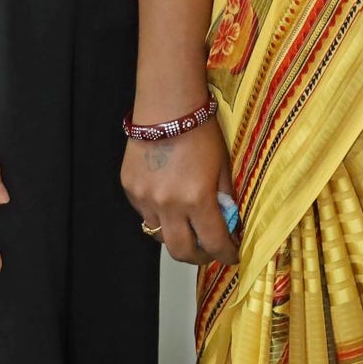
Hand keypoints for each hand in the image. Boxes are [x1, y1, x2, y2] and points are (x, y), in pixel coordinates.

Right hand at [122, 118, 238, 266]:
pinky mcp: (130, 190)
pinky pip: (145, 214)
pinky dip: (159, 215)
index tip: (232, 255)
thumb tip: (229, 222)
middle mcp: (169, 205)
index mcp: (197, 199)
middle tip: (210, 251)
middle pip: (182, 251)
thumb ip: (224, 197)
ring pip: (160, 236)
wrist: (167, 106)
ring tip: (189, 227)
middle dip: (199, 257)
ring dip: (177, 237)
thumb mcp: (222, 165)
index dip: (226, 254)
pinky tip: (169, 202)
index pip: (213, 242)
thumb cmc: (200, 130)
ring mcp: (146, 199)